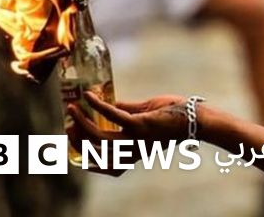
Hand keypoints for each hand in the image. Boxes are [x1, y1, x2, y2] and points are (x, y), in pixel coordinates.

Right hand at [65, 92, 187, 175]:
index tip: (73, 149)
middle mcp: (133, 150)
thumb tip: (108, 102)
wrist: (196, 118)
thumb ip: (128, 110)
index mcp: (135, 152)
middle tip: (67, 124)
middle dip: (78, 139)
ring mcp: (136, 138)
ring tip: (72, 108)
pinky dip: (98, 106)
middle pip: (97, 151)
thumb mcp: (146, 115)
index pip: (108, 165)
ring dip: (83, 123)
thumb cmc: (175, 114)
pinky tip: (88, 97)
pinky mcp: (140, 124)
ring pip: (100, 137)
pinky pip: (113, 115)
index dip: (89, 161)